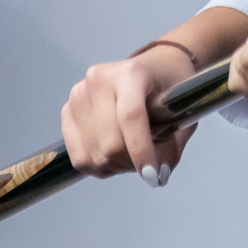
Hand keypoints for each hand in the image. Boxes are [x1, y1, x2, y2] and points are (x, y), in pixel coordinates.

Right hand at [60, 44, 200, 184]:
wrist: (151, 71)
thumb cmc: (167, 92)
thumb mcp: (181, 114)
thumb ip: (171, 146)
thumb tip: (158, 176)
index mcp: (132, 73)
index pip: (131, 116)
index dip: (141, 150)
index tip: (152, 175)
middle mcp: (100, 79)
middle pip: (111, 141)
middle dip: (131, 163)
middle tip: (147, 165)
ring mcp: (79, 94)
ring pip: (94, 153)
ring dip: (116, 166)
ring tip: (131, 157)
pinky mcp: (67, 111)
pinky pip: (79, 157)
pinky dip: (98, 167)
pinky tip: (113, 159)